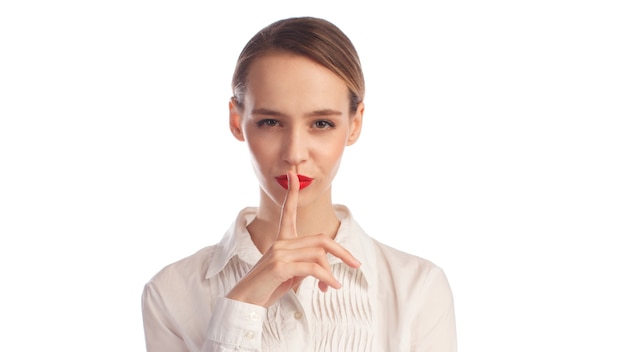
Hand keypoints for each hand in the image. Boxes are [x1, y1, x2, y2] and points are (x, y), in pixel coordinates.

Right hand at [225, 170, 360, 307]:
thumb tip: (323, 266)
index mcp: (281, 241)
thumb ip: (305, 264)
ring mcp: (279, 253)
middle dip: (342, 252)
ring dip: (330, 273)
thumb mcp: (291, 274)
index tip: (294, 176)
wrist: (245, 302)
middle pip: (320, 240)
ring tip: (333, 287)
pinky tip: (331, 287)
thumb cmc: (268, 287)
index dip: (291, 194)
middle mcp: (280, 243)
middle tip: (356, 265)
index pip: (288, 212)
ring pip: (318, 255)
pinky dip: (326, 278)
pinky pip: (312, 268)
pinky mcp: (280, 266)